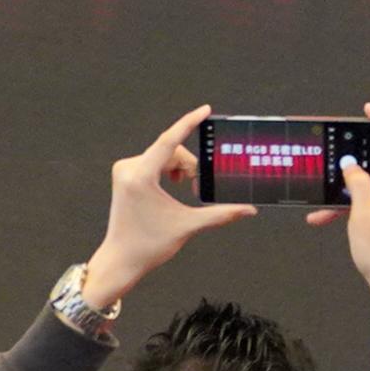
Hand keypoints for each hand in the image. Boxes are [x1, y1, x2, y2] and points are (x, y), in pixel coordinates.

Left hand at [84, 106, 255, 308]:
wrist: (121, 260)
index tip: (205, 110)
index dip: (189, 123)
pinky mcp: (124, 175)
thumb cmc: (149, 245)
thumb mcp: (187, 226)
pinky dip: (168, 169)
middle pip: (171, 151)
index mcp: (141, 177)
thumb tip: (249, 210)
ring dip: (180, 168)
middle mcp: (129, 169)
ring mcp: (124, 170)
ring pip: (164, 155)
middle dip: (190, 166)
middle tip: (200, 187)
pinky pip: (153, 160)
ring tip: (187, 189)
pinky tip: (172, 184)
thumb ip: (220, 214)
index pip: (169, 141)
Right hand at [339, 104, 369, 370]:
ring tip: (321, 207)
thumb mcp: (361, 216)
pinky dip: (350, 205)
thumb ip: (357, 185)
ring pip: (368, 183)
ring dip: (345, 191)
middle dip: (352, 161)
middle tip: (332, 158)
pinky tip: (324, 218)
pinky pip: (369, 198)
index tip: (368, 109)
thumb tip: (351, 163)